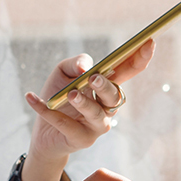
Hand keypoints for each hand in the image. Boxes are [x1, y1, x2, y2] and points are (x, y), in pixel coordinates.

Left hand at [18, 40, 155, 180]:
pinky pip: (65, 125)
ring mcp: (96, 126)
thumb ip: (76, 64)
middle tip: (93, 78)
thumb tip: (86, 67)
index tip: (149, 41)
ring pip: (97, 115)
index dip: (139, 58)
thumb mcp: (63, 73)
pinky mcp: (80, 139)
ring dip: (84, 104)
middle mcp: (107, 108)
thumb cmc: (58, 97)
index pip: (128, 71)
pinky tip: (31, 98)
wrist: (42, 131)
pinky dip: (47, 111)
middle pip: (114, 96)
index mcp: (107, 87)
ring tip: (71, 95)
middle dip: (105, 86)